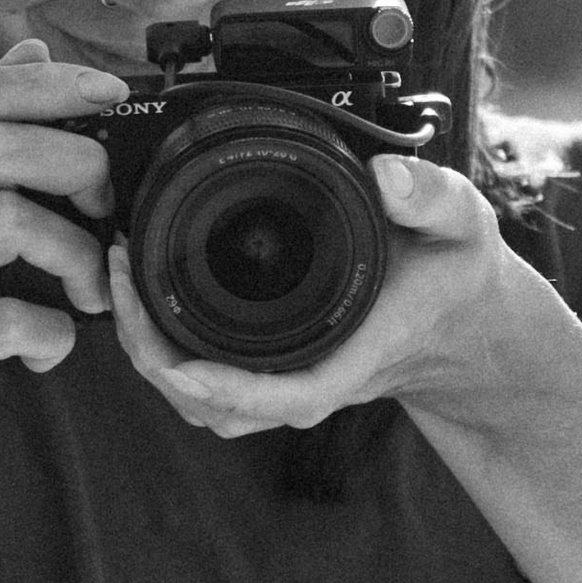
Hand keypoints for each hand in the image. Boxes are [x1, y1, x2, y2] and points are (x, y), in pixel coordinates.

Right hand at [0, 39, 125, 471]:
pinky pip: (6, 320)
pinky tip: (51, 348)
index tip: (111, 93)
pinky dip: (52, 333)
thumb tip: (34, 48)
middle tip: (108, 209)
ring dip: (75, 254)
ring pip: (3, 223)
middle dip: (76, 166)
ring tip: (90, 288)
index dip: (43, 83)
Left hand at [107, 149, 533, 436]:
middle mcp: (315, 377)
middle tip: (118, 272)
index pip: (289, 395)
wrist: (463, 323)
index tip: (175, 360)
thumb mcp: (462, 223)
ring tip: (119, 279)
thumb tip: (385, 175)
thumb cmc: (457, 275)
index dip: (226, 388)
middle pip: (217, 407)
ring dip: (150, 354)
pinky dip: (164, 351)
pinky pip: (205, 386)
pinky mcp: (271, 374)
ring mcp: (289, 381)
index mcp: (358, 352)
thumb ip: (431, 195)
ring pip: (202, 404)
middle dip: (153, 354)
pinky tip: (142, 297)